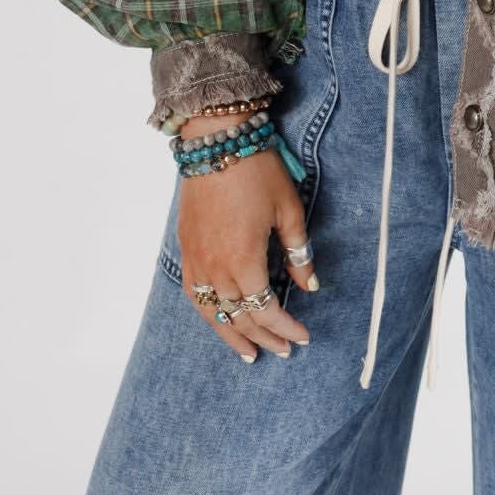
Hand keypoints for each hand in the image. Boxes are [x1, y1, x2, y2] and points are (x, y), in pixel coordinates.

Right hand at [176, 120, 317, 364]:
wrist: (215, 140)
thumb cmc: (258, 170)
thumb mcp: (289, 209)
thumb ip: (298, 251)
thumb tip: (308, 285)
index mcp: (244, 260)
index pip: (265, 309)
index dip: (284, 328)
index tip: (302, 337)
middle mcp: (216, 267)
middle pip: (240, 316)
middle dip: (264, 337)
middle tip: (283, 350)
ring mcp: (197, 260)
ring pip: (213, 312)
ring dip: (232, 335)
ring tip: (250, 353)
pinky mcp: (186, 249)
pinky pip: (194, 294)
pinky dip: (208, 314)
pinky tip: (219, 320)